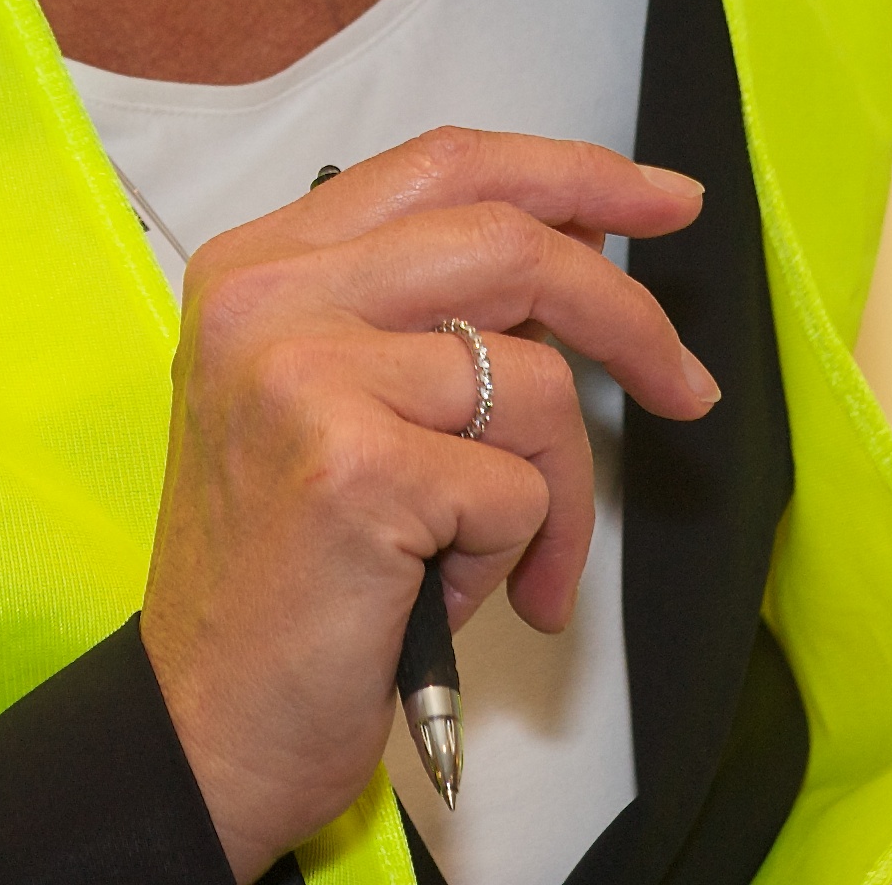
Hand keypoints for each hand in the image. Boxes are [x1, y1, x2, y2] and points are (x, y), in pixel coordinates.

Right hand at [140, 129, 719, 875]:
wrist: (207, 726)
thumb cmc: (283, 580)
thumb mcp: (327, 403)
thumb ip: (421, 313)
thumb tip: (581, 245)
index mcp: (259, 268)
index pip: (444, 164)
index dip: (572, 173)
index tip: (663, 199)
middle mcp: (270, 301)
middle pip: (511, 244)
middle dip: (628, 316)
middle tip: (684, 386)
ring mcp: (306, 376)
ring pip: (536, 382)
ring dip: (557, 493)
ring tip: (507, 563)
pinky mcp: (355, 469)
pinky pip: (518, 487)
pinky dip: (515, 556)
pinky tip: (444, 594)